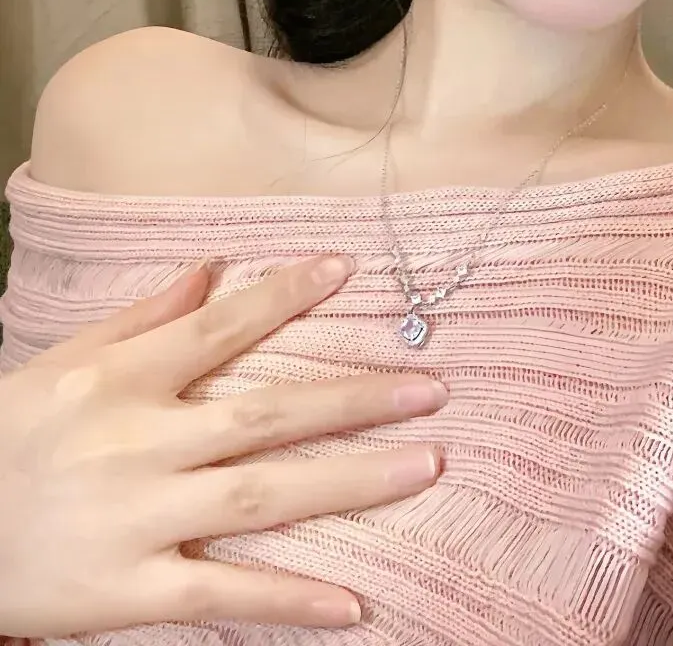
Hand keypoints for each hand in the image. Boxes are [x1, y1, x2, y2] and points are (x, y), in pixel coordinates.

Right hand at [0, 255, 445, 635]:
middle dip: (354, 399)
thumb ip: (141, 317)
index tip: (347, 269)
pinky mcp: (129, 592)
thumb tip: (211, 267)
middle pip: (266, 415)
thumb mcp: (62, 363)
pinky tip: (353, 604)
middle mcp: (140, 442)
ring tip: (425, 465)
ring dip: (351, 481)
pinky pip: (221, 597)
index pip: (220, 327)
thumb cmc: (6, 439)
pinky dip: (288, 600)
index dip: (284, 295)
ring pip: (262, 497)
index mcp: (123, 379)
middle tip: (431, 389)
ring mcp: (139, 519)